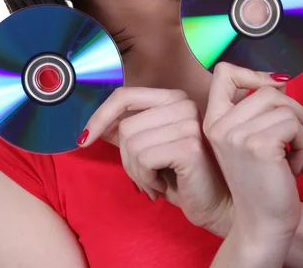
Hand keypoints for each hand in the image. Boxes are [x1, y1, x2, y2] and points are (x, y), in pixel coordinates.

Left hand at [78, 87, 230, 231]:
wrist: (217, 205)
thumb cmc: (184, 178)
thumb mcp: (151, 149)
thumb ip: (128, 132)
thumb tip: (96, 125)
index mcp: (173, 98)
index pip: (125, 95)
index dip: (100, 116)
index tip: (85, 138)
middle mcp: (183, 103)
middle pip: (125, 126)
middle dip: (127, 159)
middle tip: (146, 175)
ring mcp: (188, 122)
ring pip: (131, 144)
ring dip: (136, 172)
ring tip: (157, 181)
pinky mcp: (188, 146)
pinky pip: (143, 159)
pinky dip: (146, 179)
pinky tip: (164, 185)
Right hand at [203, 62, 302, 242]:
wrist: (262, 226)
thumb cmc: (261, 183)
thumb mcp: (250, 140)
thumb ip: (258, 110)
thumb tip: (279, 80)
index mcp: (213, 121)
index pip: (224, 73)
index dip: (252, 73)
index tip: (274, 87)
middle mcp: (219, 125)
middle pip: (267, 90)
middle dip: (295, 110)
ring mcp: (235, 134)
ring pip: (284, 107)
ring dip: (301, 132)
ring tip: (296, 156)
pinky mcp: (257, 145)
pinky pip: (293, 125)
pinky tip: (296, 168)